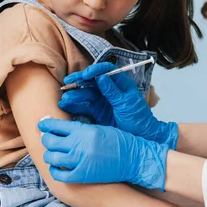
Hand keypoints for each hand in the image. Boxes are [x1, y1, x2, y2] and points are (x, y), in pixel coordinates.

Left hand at [38, 118, 168, 190]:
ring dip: (50, 155)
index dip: (46, 125)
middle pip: (51, 141)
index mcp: (84, 130)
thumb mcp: (99, 129)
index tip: (42, 125)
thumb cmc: (119, 141)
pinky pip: (60, 174)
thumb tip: (61, 128)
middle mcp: (79, 145)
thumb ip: (80, 129)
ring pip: (52, 157)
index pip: (56, 126)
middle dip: (46, 140)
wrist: (134, 159)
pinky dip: (55, 171)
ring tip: (53, 154)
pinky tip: (57, 168)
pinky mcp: (82, 175)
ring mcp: (80, 161)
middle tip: (48, 140)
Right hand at [58, 63, 178, 149]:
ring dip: (75, 94)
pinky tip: (66, 105)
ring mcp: (103, 100)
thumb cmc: (138, 119)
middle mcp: (110, 89)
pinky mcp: (97, 111)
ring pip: (86, 93)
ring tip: (65, 98)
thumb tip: (101, 77)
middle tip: (68, 82)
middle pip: (92, 81)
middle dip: (79, 81)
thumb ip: (113, 91)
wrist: (141, 136)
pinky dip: (75, 105)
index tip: (86, 75)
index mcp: (121, 83)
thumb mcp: (126, 104)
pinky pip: (84, 105)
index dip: (95, 70)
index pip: (106, 71)